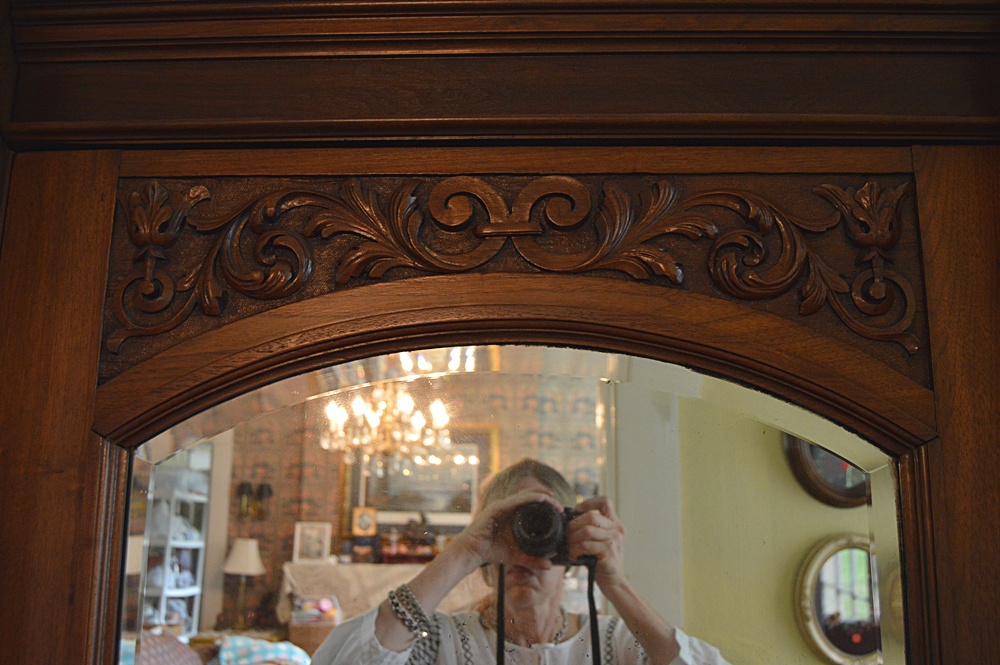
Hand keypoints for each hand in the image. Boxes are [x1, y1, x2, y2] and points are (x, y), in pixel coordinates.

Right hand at [448, 488, 563, 569]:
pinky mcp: (497, 507)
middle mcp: (508, 506)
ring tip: (556, 503)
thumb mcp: (516, 556)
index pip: (532, 503)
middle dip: (548, 498)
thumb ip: (532, 559)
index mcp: (512, 514)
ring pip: (527, 495)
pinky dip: (531, 499)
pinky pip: (518, 500)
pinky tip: (542, 501)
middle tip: (561, 507)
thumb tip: (549, 565)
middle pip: (531, 496)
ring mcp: (502, 505)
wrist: (471, 552)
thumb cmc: (491, 551)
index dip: (547, 504)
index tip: (560, 511)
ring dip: (543, 497)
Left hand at [567, 496, 626, 586]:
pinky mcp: (609, 554)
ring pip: (587, 530)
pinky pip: (586, 545)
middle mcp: (617, 530)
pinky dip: (575, 550)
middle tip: (567, 535)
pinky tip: (573, 555)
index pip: (605, 502)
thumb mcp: (601, 541)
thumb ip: (592, 529)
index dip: (589, 502)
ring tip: (569, 547)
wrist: (614, 582)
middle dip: (574, 524)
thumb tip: (568, 521)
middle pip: (591, 516)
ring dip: (573, 539)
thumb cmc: (602, 561)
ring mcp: (614, 542)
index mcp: (615, 524)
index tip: (577, 510)